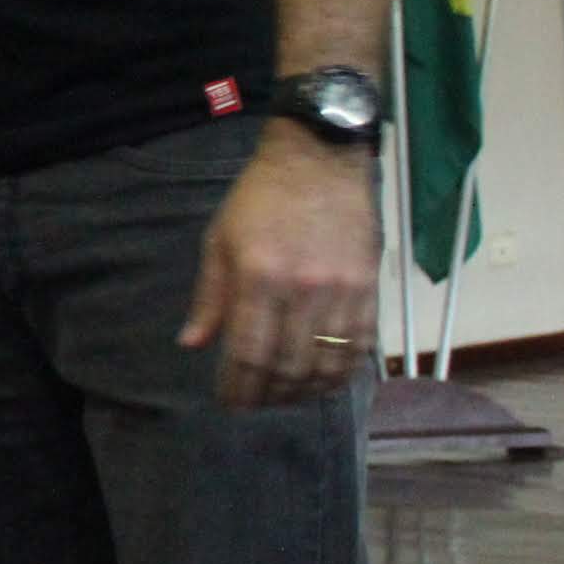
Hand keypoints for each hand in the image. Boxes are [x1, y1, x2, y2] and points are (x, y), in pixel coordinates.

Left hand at [179, 129, 378, 406]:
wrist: (320, 159)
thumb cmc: (261, 198)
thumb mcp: (220, 240)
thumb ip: (210, 297)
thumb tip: (192, 344)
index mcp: (259, 277)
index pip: (249, 351)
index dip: (238, 386)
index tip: (230, 402)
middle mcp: (303, 290)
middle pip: (287, 365)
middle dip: (268, 395)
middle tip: (254, 403)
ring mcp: (342, 292)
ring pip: (325, 364)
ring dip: (303, 392)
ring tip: (285, 398)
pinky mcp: (370, 289)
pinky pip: (360, 348)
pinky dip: (341, 374)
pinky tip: (324, 383)